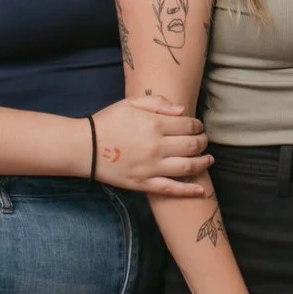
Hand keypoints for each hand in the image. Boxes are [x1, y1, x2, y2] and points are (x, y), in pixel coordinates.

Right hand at [91, 94, 212, 196]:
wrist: (84, 147)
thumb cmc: (107, 122)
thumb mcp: (130, 103)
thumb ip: (158, 103)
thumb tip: (183, 111)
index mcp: (154, 124)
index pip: (188, 126)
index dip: (198, 126)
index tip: (199, 127)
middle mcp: (157, 146)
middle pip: (192, 145)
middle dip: (203, 142)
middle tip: (204, 141)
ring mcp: (151, 167)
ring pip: (187, 167)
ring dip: (203, 163)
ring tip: (208, 160)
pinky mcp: (144, 183)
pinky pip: (171, 189)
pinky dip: (189, 190)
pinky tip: (201, 189)